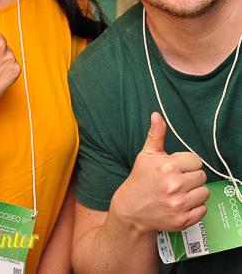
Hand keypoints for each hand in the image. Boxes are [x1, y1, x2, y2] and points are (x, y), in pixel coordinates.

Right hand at [111, 112, 208, 234]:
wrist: (131, 209)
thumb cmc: (140, 179)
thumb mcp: (146, 155)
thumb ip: (156, 134)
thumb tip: (157, 115)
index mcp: (167, 166)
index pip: (196, 161)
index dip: (186, 163)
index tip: (176, 167)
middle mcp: (174, 185)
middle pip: (201, 176)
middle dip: (190, 177)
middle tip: (176, 180)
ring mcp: (179, 204)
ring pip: (204, 193)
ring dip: (194, 192)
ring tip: (179, 192)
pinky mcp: (183, 219)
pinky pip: (203, 209)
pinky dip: (195, 207)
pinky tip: (181, 203)